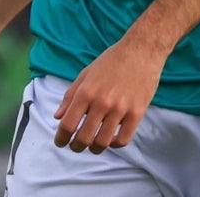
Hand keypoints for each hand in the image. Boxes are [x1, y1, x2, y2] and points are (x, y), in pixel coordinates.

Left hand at [53, 38, 167, 153]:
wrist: (142, 50)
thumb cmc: (112, 60)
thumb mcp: (86, 73)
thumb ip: (70, 95)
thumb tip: (57, 116)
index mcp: (86, 91)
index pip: (67, 124)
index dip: (60, 138)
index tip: (60, 142)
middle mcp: (102, 102)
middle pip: (83, 138)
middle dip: (76, 147)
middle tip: (76, 146)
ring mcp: (120, 108)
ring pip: (102, 142)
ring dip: (94, 148)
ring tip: (93, 145)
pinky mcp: (137, 112)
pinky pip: (123, 140)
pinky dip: (114, 144)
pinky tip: (112, 139)